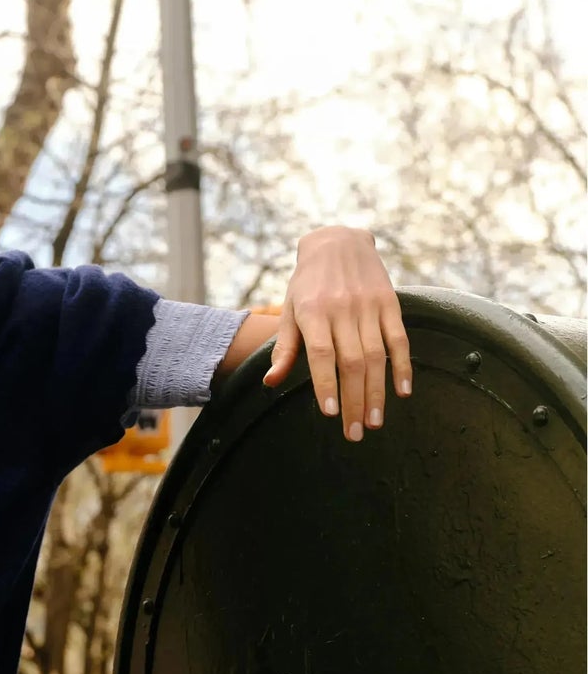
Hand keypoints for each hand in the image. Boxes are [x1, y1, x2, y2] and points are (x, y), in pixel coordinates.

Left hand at [262, 227, 411, 441]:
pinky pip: (399, 339)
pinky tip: (403, 392)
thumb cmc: (307, 282)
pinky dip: (403, 366)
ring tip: (375, 422)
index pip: (322, 354)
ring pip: (377, 356)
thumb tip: (270, 382)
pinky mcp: (390, 302)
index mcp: (313, 312)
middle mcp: (342, 309)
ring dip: (378, 392)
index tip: (330, 414)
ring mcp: (369, 305)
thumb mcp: (290, 309)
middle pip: (352, 362)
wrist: (338, 240)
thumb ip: (285, 348)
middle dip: (354, 401)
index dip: (327, 384)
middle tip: (356, 433)